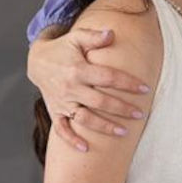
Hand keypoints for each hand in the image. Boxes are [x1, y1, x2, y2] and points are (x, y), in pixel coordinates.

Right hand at [28, 28, 149, 151]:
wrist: (36, 61)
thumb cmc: (62, 49)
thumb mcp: (76, 38)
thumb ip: (94, 37)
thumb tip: (111, 34)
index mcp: (78, 70)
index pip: (108, 78)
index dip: (127, 83)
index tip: (145, 89)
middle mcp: (70, 88)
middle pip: (100, 102)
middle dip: (121, 109)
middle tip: (140, 114)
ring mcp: (62, 102)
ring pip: (85, 118)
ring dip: (104, 127)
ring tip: (124, 133)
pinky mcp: (55, 111)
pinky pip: (61, 129)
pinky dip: (71, 140)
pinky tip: (85, 149)